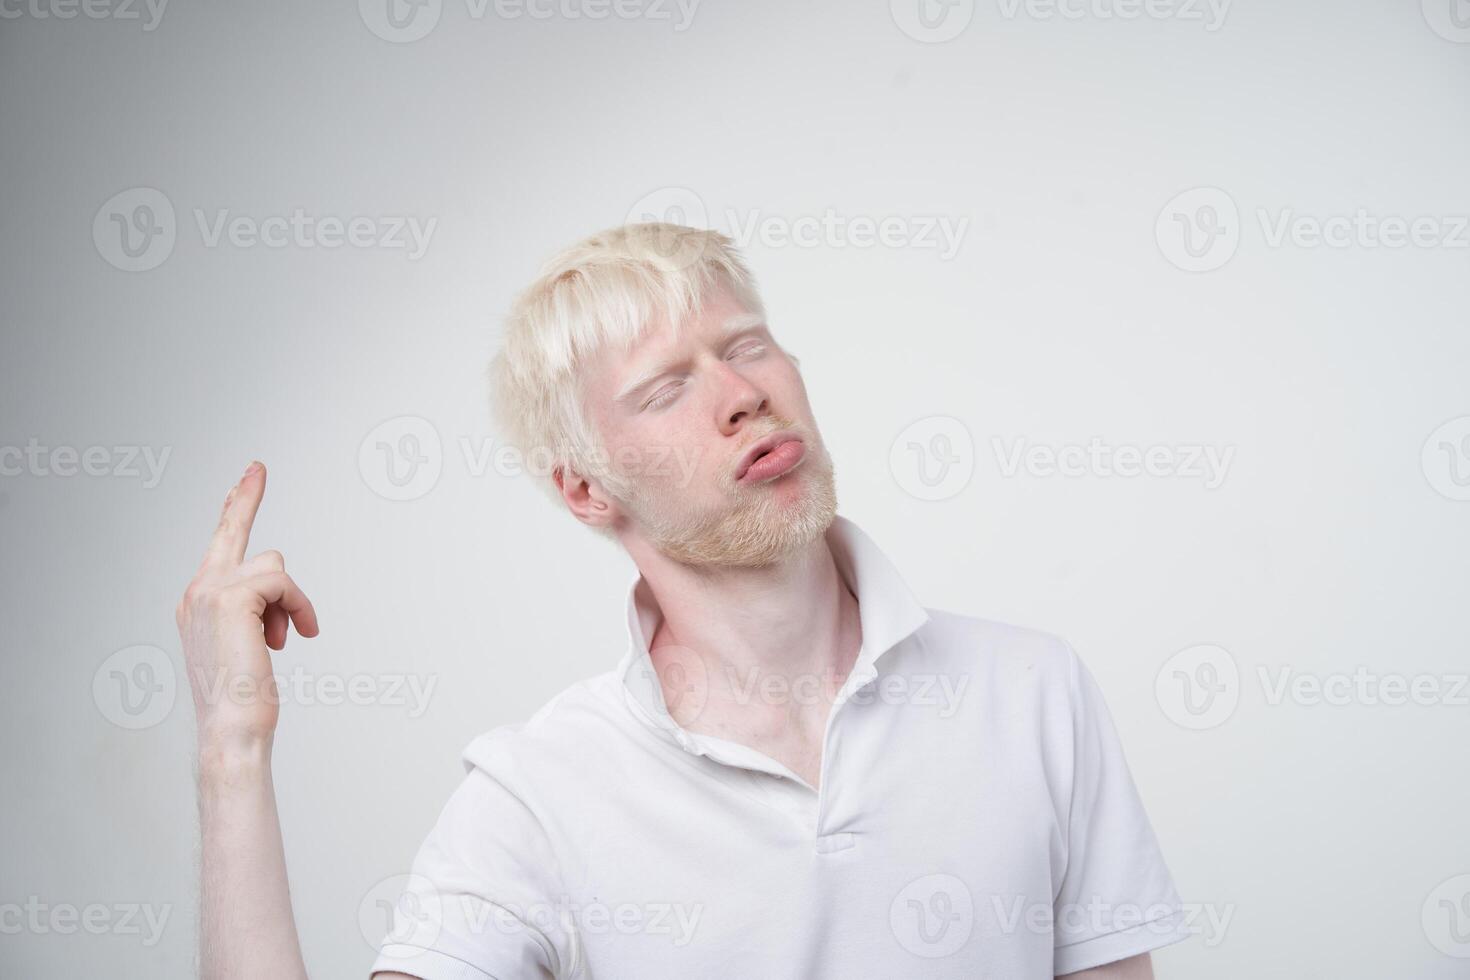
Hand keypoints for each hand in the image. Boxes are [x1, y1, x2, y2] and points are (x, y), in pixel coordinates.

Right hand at [175, 461, 318, 754]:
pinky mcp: (230, 596)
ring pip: (273, 566)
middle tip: (257, 466)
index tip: (248, 478)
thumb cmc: (243, 699)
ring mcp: (208, 591)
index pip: (218, 546)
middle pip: (233, 531)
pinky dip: (298, 607)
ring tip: (285, 636)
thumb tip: (278, 599)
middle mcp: (196, 592)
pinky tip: (293, 636)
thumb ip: (256, 613)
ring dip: (291, 601)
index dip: (235, 508)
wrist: (232, 727)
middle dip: (246, 498)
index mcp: (198, 603)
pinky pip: (282, 582)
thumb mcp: (249, 648)